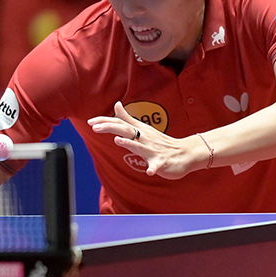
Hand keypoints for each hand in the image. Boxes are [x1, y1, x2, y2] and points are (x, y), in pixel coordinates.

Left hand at [88, 101, 205, 179]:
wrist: (185, 154)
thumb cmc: (161, 142)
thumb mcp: (143, 129)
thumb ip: (128, 118)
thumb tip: (116, 105)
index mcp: (140, 131)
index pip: (120, 124)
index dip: (105, 122)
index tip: (90, 122)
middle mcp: (145, 138)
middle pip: (126, 131)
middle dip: (111, 128)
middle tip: (95, 128)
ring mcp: (153, 150)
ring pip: (140, 147)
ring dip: (129, 144)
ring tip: (118, 141)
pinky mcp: (162, 162)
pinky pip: (157, 166)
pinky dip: (153, 168)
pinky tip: (150, 171)